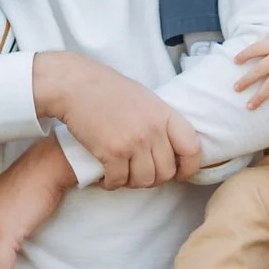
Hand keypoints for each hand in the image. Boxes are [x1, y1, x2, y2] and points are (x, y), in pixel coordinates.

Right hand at [36, 52, 204, 187]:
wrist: (75, 85)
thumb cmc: (108, 90)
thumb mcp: (145, 98)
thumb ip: (160, 121)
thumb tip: (170, 147)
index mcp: (165, 114)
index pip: (192, 149)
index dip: (189, 168)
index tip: (179, 174)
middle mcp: (153, 129)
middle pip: (166, 171)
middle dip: (153, 179)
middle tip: (139, 174)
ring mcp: (134, 141)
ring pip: (144, 180)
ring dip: (132, 183)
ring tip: (122, 174)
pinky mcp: (112, 152)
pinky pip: (119, 181)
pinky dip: (111, 183)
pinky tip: (105, 176)